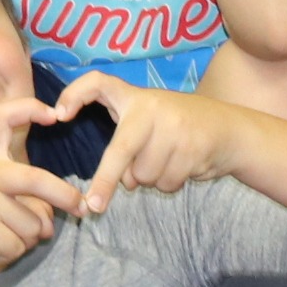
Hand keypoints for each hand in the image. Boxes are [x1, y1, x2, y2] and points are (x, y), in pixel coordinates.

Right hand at [0, 101, 88, 284]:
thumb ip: (19, 199)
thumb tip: (49, 220)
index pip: (1, 119)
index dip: (28, 109)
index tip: (53, 113)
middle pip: (36, 179)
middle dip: (65, 196)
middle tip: (82, 208)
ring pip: (32, 223)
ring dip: (26, 239)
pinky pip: (18, 245)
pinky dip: (10, 254)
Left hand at [52, 73, 239, 214]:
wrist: (229, 129)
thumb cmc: (176, 127)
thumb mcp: (149, 122)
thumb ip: (128, 144)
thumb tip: (124, 182)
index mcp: (134, 97)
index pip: (98, 81)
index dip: (75, 93)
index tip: (58, 115)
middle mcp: (151, 107)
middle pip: (119, 152)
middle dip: (105, 181)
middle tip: (93, 205)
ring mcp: (174, 127)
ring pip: (144, 174)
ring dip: (151, 179)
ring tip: (168, 159)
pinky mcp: (193, 148)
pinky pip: (166, 182)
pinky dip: (169, 184)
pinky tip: (182, 166)